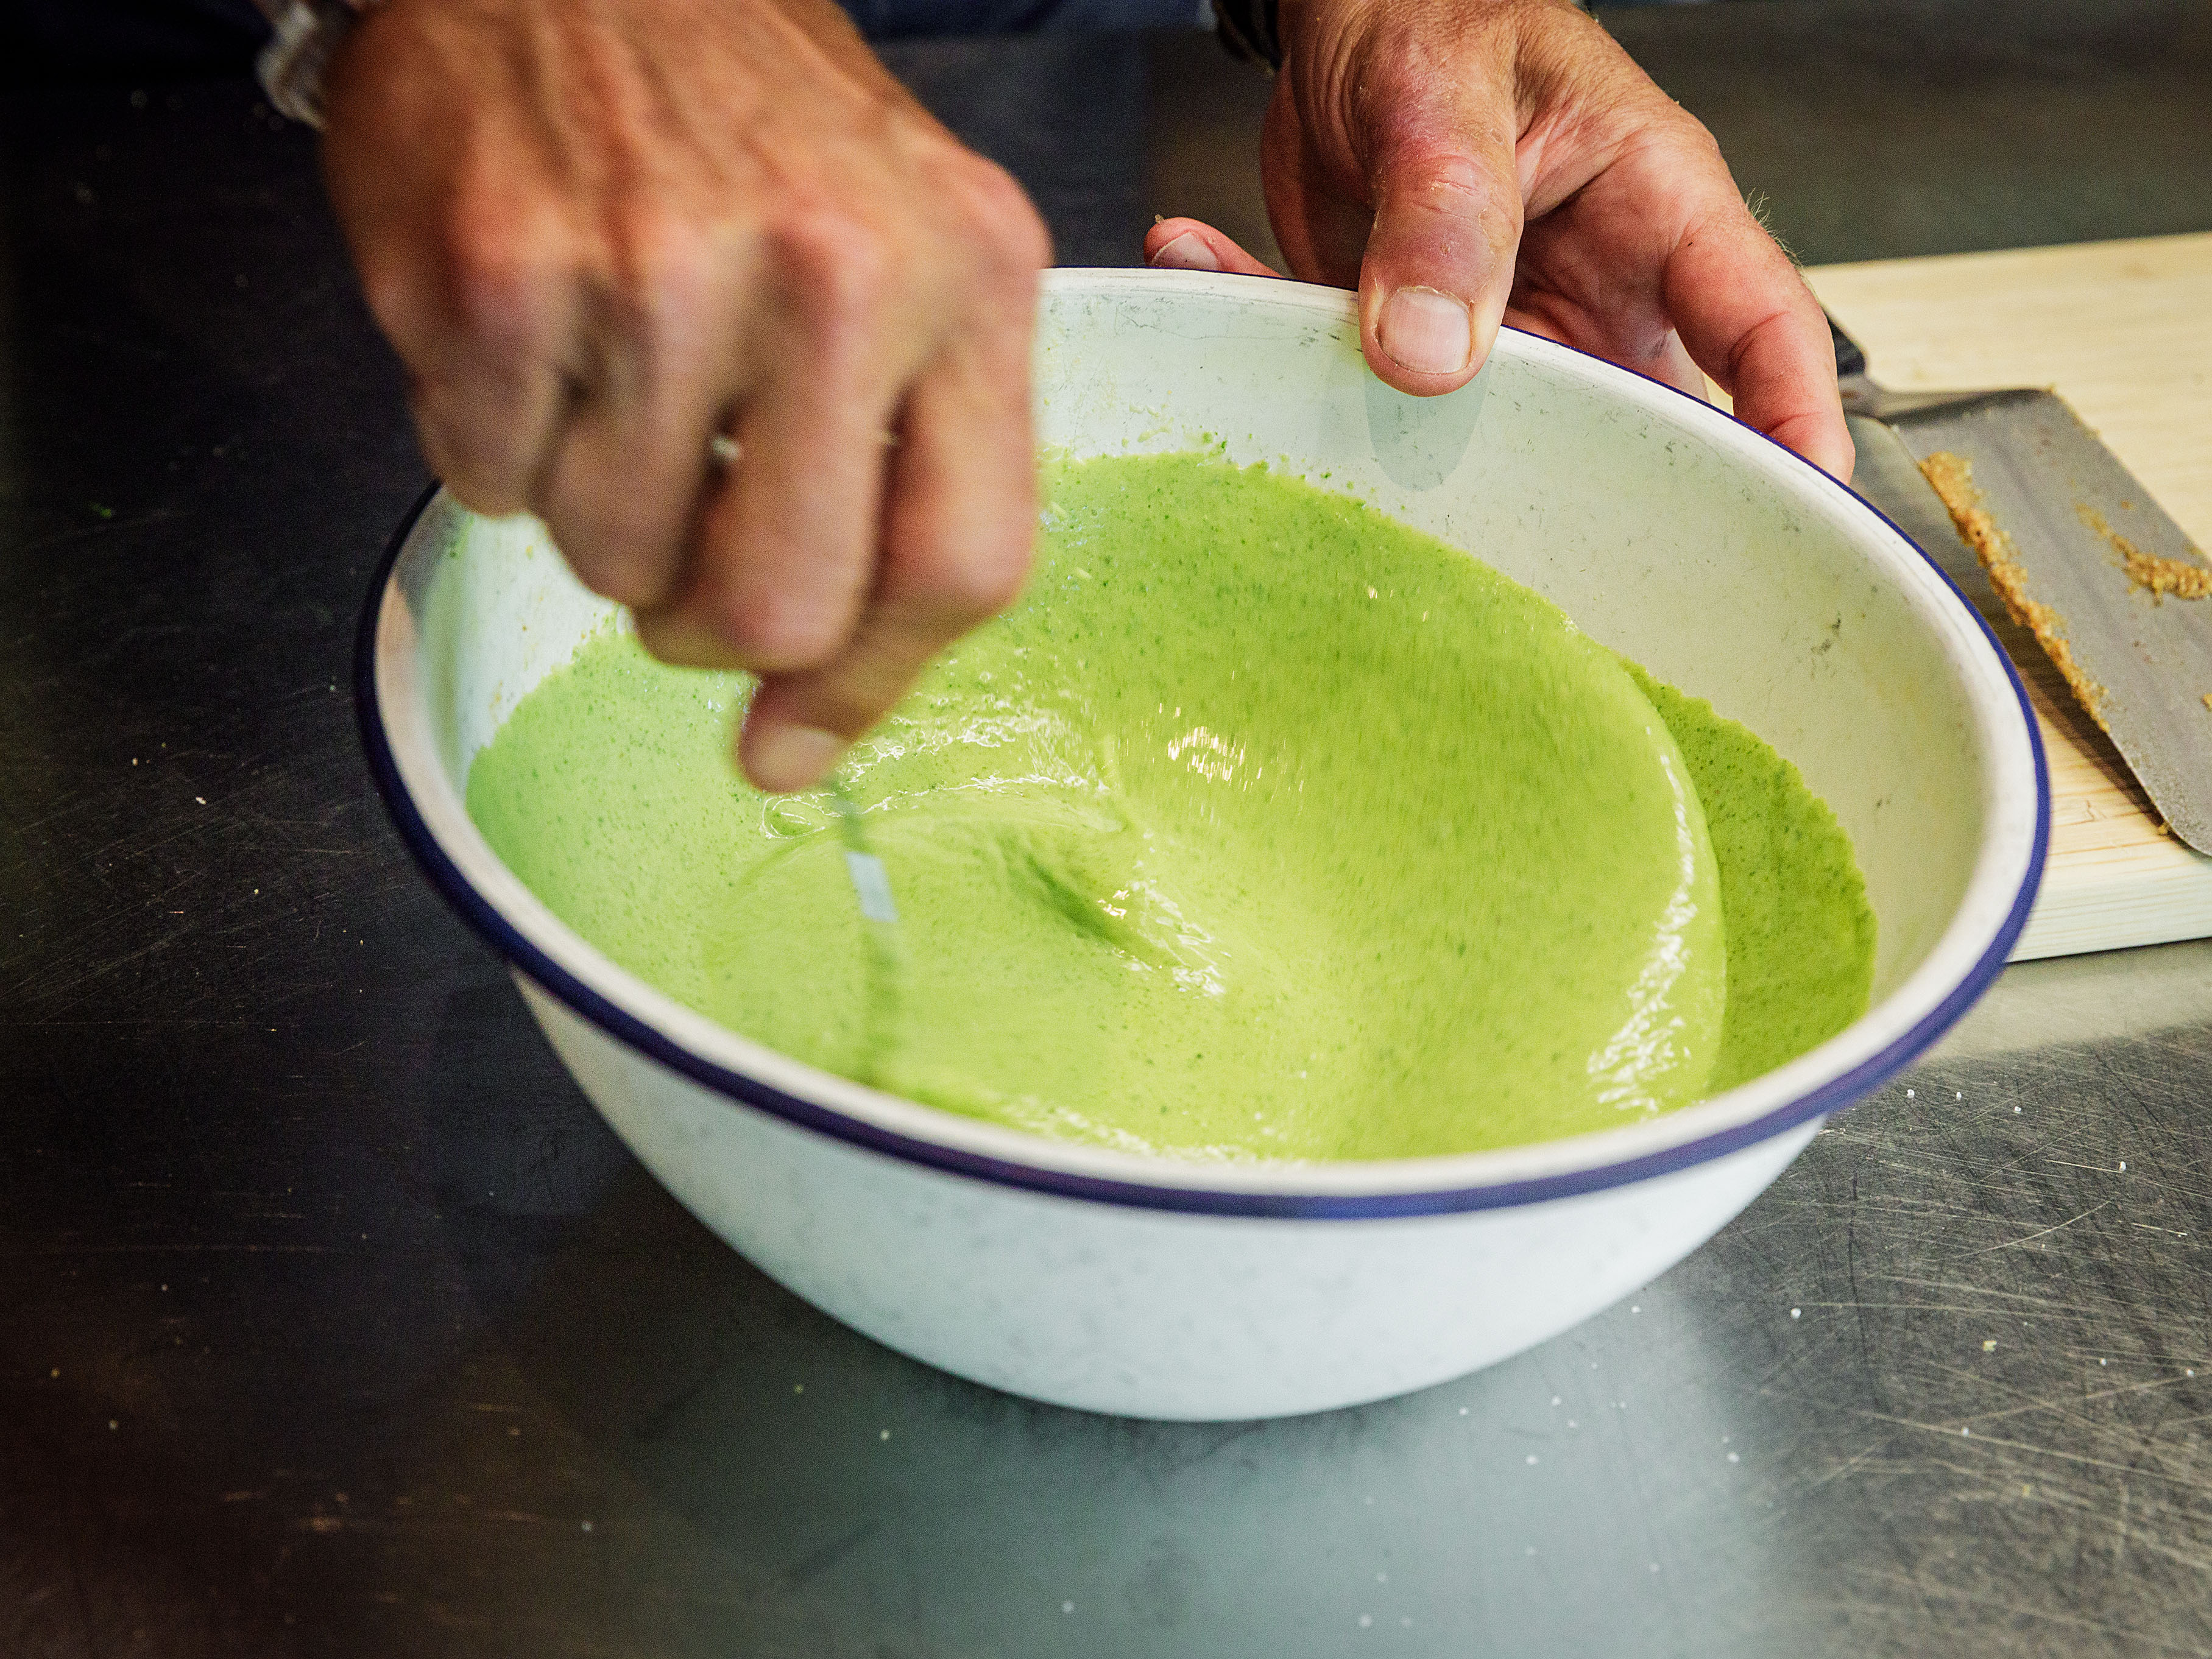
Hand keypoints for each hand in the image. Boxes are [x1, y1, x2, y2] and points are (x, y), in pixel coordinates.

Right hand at [321, 0, 1052, 791]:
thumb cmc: (752, 123)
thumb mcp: (908, 260)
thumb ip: (899, 488)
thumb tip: (794, 746)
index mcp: (970, 275)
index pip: (963, 565)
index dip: (871, 686)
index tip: (792, 742)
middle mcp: (836, 272)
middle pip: (779, 606)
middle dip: (708, 626)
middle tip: (682, 551)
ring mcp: (661, 270)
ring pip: (615, 562)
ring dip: (598, 514)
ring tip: (610, 380)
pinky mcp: (501, 273)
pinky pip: (484, 484)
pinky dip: (492, 443)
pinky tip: (531, 334)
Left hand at [1147, 0, 1851, 479]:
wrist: (1344, 14)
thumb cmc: (1430, 11)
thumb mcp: (1440, 87)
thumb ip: (1442, 211)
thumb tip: (1431, 355)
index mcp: (1654, 211)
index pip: (1758, 325)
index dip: (1792, 421)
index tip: (1798, 507)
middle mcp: (1593, 292)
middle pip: (1629, 431)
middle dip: (1564, 500)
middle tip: (1481, 533)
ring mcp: (1508, 339)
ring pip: (1485, 441)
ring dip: (1374, 425)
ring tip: (1288, 347)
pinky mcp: (1418, 357)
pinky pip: (1363, 397)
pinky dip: (1273, 353)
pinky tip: (1203, 261)